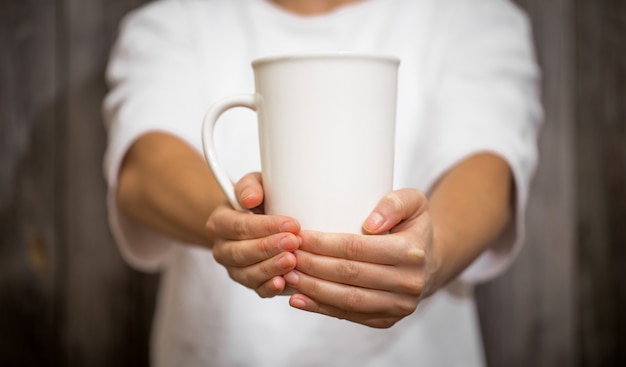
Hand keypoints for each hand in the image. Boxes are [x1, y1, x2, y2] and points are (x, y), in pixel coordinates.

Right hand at [206, 173, 300, 297]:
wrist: (260, 220)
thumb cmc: (261, 200)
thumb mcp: (256, 184)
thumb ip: (251, 186)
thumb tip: (251, 199)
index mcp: (220, 222)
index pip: (239, 226)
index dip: (265, 226)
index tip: (291, 223)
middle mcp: (222, 248)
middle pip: (241, 252)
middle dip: (268, 248)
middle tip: (293, 242)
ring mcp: (234, 268)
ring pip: (247, 273)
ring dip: (270, 268)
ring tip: (292, 261)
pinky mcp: (249, 282)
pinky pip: (256, 289)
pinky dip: (269, 287)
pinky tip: (283, 282)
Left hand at [283, 189, 439, 327]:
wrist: (431, 260)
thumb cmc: (413, 225)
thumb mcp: (414, 202)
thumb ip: (394, 203)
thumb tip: (370, 224)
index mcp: (411, 251)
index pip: (357, 248)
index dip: (324, 244)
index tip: (299, 236)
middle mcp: (409, 283)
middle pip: (349, 275)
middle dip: (312, 265)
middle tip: (285, 255)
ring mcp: (399, 306)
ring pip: (347, 300)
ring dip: (312, 289)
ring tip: (286, 275)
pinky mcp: (387, 320)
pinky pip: (349, 316)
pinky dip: (321, 308)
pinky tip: (298, 299)